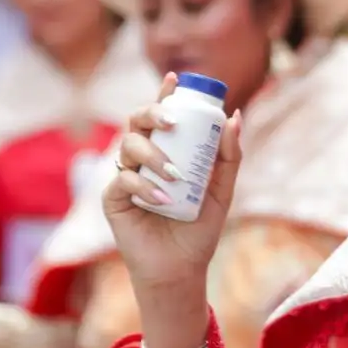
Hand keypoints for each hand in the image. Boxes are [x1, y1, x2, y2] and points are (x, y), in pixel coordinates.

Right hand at [102, 73, 243, 300]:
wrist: (181, 268)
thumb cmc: (199, 229)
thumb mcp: (221, 191)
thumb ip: (228, 157)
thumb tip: (234, 117)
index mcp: (167, 152)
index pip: (162, 115)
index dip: (164, 94)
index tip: (175, 79)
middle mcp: (143, 159)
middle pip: (137, 121)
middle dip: (153, 113)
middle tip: (173, 122)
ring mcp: (126, 176)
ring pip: (128, 146)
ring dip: (154, 156)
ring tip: (176, 176)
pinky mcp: (112, 198)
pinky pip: (123, 180)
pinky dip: (145, 186)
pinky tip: (163, 200)